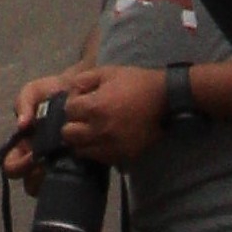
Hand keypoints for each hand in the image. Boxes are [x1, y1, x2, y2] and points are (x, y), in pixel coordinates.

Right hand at [2, 73, 80, 181]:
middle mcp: (38, 162)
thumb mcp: (33, 92)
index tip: (32, 155)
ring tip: (66, 163)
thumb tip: (22, 125)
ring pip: (51, 187)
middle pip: (30, 185)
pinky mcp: (79, 170)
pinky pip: (73, 183)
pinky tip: (80, 162)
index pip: (11, 167)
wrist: (84, 92)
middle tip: (51, 162)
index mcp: (23, 148)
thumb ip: (23, 103)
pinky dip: (74, 177)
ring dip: (56, 179)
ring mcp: (58, 168)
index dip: (19, 165)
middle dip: (38, 177)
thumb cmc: (53, 93)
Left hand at [10, 64, 173, 172]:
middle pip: (68, 135)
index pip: (67, 111)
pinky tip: (104, 140)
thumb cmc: (135, 83)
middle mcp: (99, 130)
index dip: (72, 104)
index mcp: (94, 107)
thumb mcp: (108, 72)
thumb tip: (69, 91)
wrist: (165, 100)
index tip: (80, 102)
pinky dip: (97, 150)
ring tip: (90, 132)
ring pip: (81, 150)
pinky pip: (99, 158)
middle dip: (71, 125)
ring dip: (81, 141)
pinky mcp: (122, 156)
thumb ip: (84, 80)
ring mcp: (110, 146)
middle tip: (81, 119)